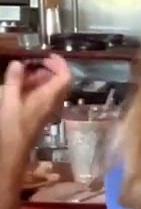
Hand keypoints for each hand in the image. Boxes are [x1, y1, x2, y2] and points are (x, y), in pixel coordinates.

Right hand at [0, 56, 71, 175]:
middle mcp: (53, 103)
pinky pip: (44, 98)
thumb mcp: (8, 100)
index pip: (65, 76)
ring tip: (22, 75)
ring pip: (52, 90)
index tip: (47, 55)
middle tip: (32, 64)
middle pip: (60, 82)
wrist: (11, 153)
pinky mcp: (41, 116)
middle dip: (49, 70)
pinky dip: (36, 89)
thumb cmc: (11, 126)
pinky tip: (20, 89)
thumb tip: (18, 63)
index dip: (60, 63)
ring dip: (41, 79)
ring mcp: (48, 110)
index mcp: (49, 97)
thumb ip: (13, 81)